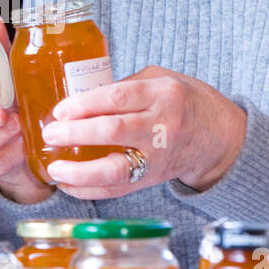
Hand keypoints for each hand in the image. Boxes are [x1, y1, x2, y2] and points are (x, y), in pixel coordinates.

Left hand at [41, 65, 246, 199]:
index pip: (118, 98)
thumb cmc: (183, 101)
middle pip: (113, 132)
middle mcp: (162, 126)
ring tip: (55, 168)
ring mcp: (159, 157)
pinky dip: (90, 189)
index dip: (84, 105)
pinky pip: (119, 189)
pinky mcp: (154, 179)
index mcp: (162, 94)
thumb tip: (78, 100)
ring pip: (116, 170)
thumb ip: (123, 86)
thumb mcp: (159, 79)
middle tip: (51, 134)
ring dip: (80, 171)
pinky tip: (68, 185)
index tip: (60, 110)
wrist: (217, 135)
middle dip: (75, 133)